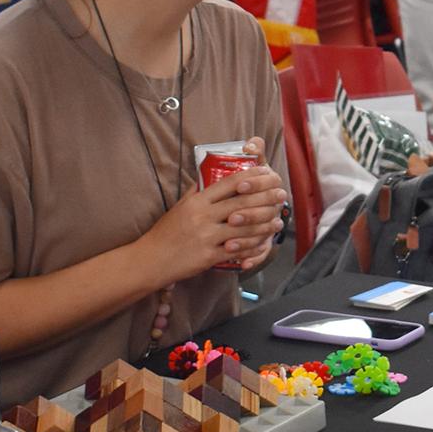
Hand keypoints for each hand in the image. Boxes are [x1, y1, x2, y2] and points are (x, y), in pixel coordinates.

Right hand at [140, 156, 288, 281]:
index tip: (266, 171)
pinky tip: (263, 243)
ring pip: (243, 228)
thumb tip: (209, 174)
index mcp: (197, 201)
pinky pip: (237, 251)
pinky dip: (252, 247)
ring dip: (264, 224)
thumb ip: (197, 191)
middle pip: (241, 204)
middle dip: (265, 198)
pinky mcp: (208, 257)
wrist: (151, 259)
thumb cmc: (166, 232)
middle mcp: (203, 216)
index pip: (228, 184)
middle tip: (281, 194)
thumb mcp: (180, 206)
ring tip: (277, 220)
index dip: (250, 176)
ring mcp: (206, 237)